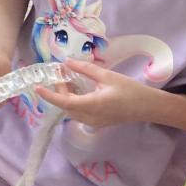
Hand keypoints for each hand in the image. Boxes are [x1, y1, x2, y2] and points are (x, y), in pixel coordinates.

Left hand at [33, 59, 147, 128]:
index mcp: (92, 105)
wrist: (149, 107)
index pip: (64, 102)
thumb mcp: (107, 76)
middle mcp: (90, 117)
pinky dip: (74, 102)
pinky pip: (79, 114)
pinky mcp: (99, 122)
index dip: (49, 95)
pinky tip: (77, 90)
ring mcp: (94, 122)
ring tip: (67, 80)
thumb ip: (85, 70)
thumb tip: (67, 63)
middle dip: (59, 91)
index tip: (36, 88)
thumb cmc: (130, 90)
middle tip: (59, 74)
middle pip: (66, 106)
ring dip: (66, 97)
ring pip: (71, 111)